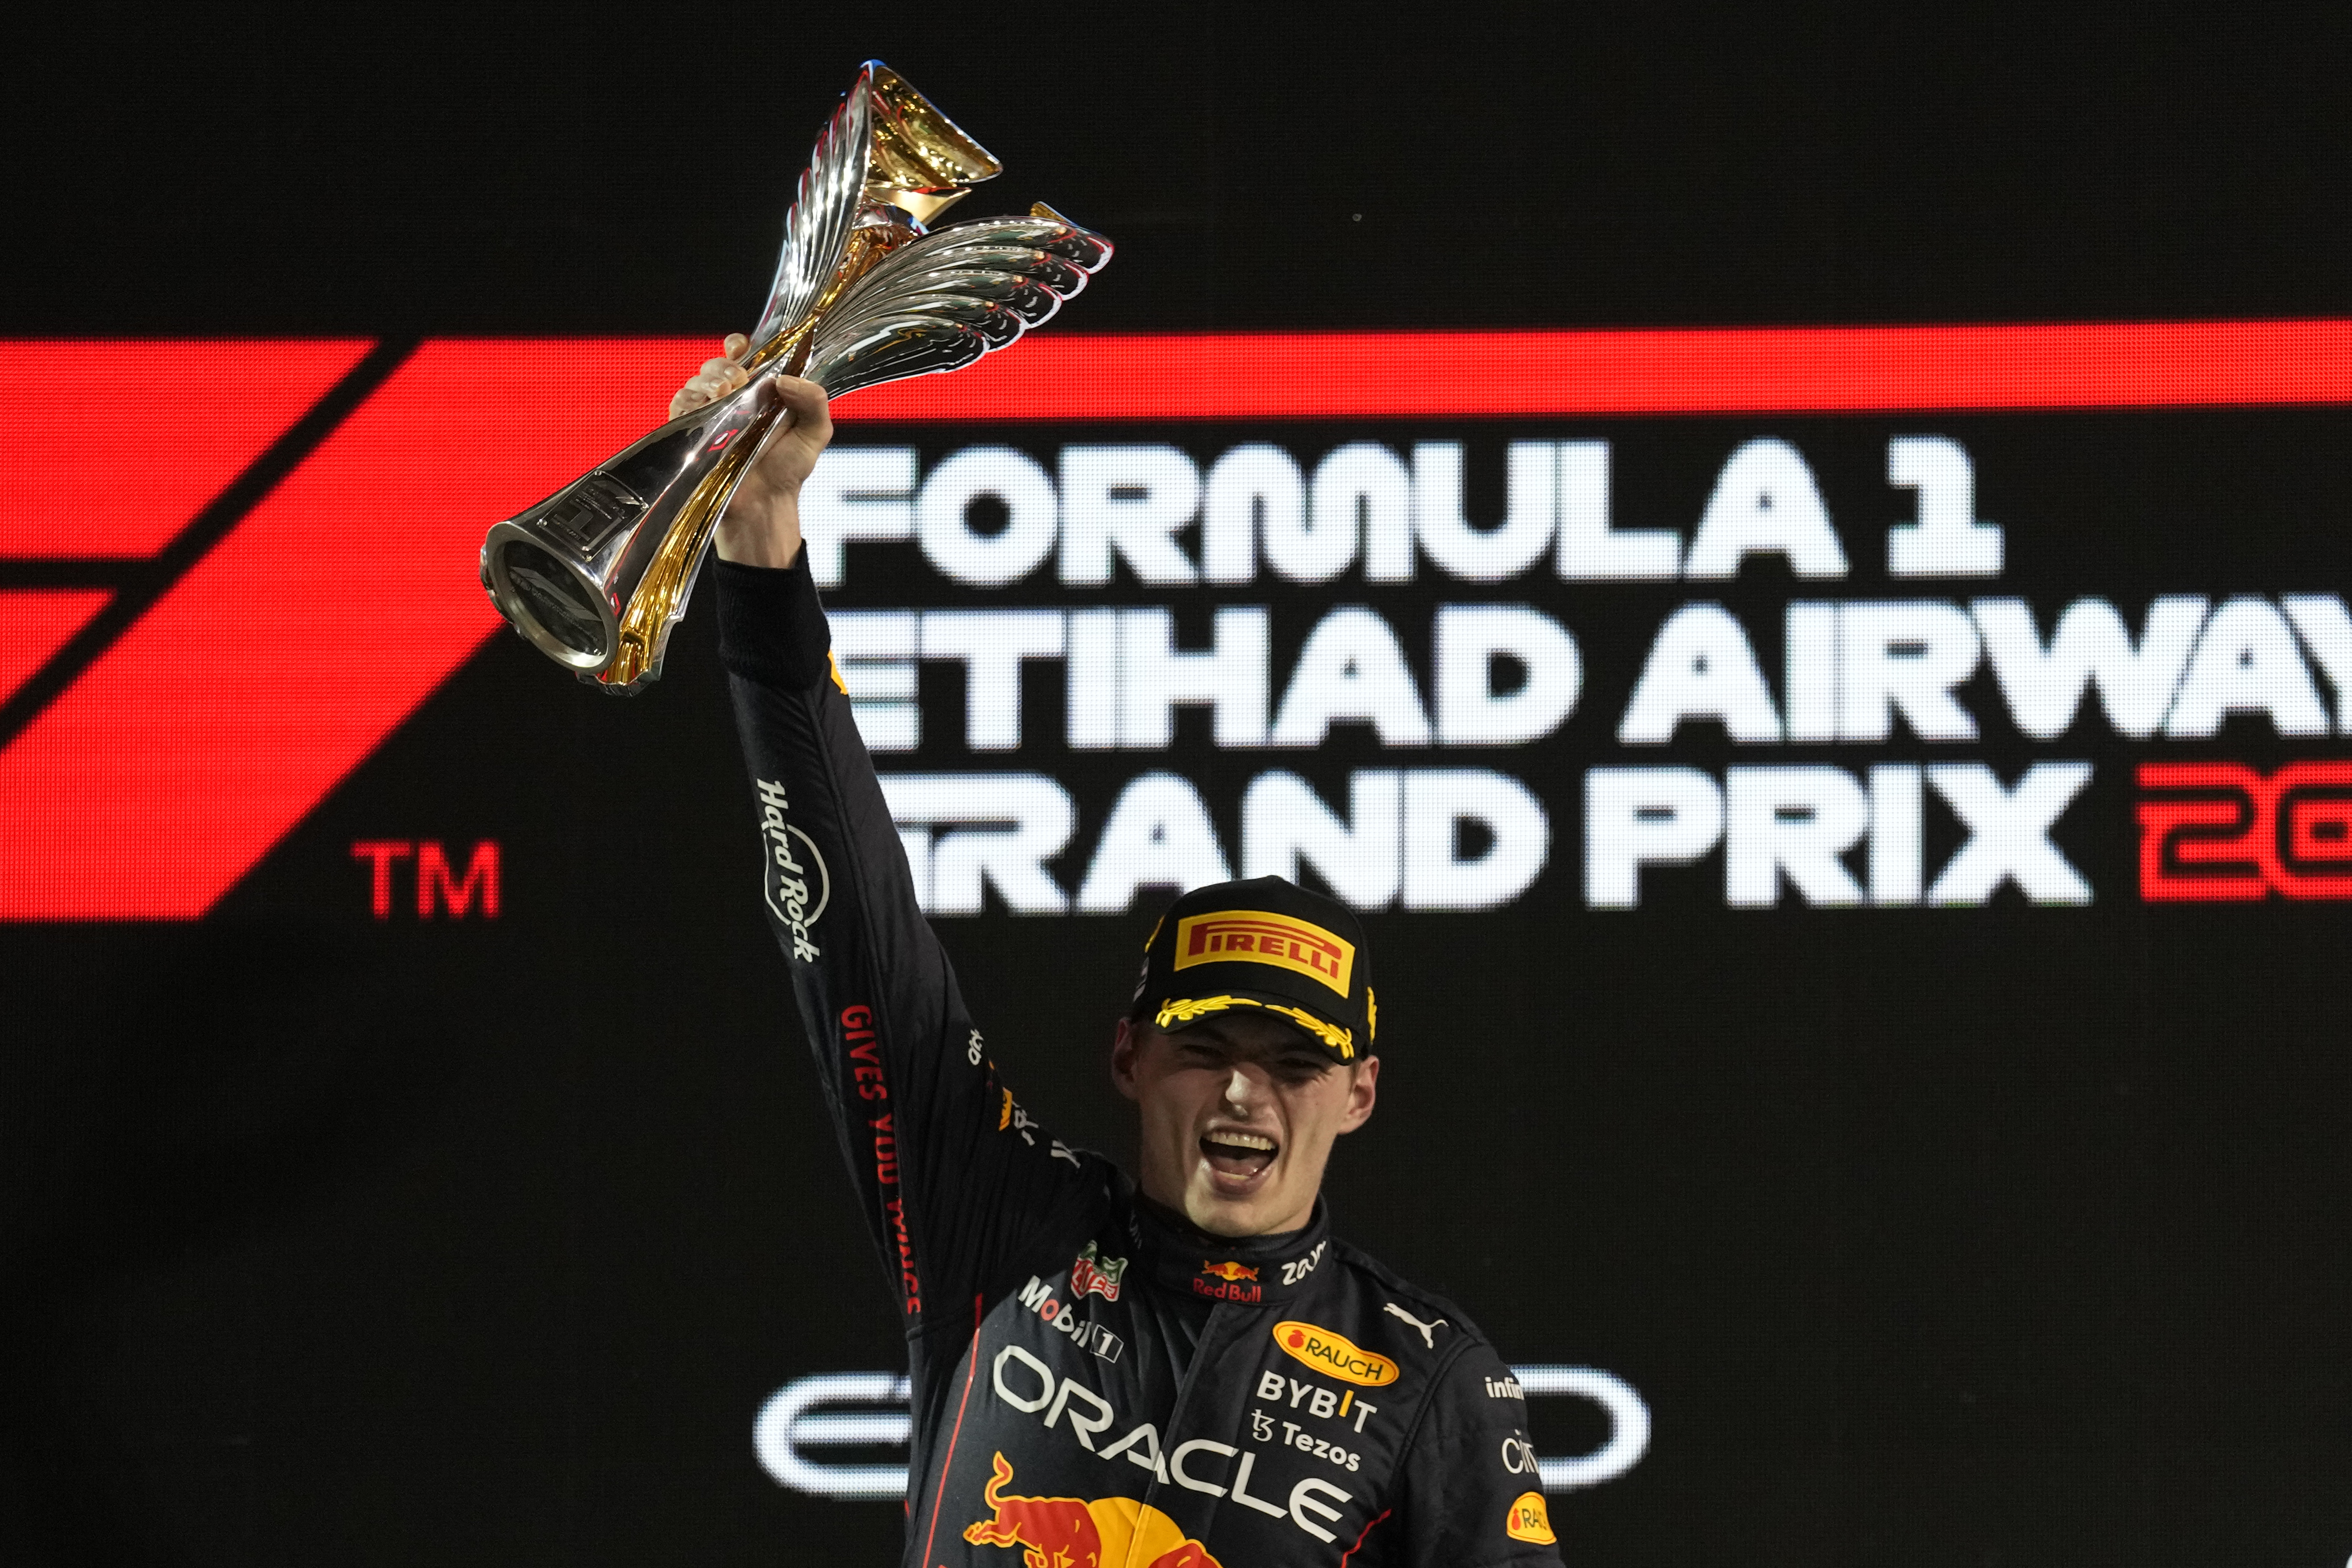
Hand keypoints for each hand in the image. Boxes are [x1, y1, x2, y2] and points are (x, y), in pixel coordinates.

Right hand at [672, 334, 832, 569]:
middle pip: (716, 365)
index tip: (741, 348)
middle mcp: (735, 399)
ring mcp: (712, 416)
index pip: (744, 355)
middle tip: (737, 381)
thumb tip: (784, 379)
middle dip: (723, 366)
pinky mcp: (692, 433)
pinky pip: (679, 406)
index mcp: (762, 391)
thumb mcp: (815, 433)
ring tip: (723, 396)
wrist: (763, 505)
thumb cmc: (789, 471)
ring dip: (706, 382)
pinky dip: (687, 402)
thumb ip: (814, 401)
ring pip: (696, 382)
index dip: (739, 346)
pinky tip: (701, 410)